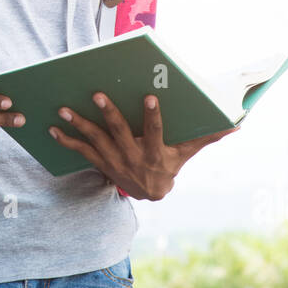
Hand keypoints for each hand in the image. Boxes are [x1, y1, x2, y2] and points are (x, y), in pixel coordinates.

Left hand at [47, 92, 236, 199]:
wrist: (149, 194)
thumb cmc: (169, 166)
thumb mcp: (187, 153)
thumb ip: (207, 137)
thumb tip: (236, 125)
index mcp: (155, 152)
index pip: (155, 131)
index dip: (152, 115)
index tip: (150, 96)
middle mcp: (133, 157)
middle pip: (119, 133)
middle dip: (108, 113)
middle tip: (97, 93)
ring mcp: (113, 161)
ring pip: (95, 141)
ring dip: (79, 124)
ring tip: (64, 108)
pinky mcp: (100, 163)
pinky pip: (80, 152)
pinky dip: (65, 141)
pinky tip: (52, 128)